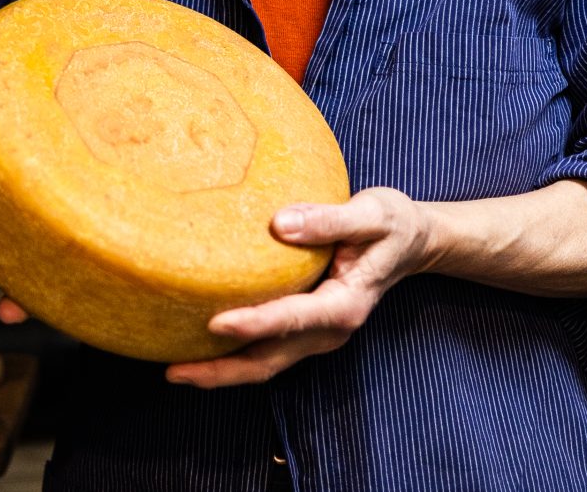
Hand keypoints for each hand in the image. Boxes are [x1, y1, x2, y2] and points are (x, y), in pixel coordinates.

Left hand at [166, 187, 437, 388]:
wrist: (412, 242)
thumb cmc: (392, 224)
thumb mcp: (372, 215)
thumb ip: (328, 220)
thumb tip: (279, 225)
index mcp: (344, 306)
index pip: (292, 319)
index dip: (255, 324)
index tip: (216, 324)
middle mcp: (328, 330)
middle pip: (269, 361)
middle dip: (222, 372)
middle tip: (174, 372)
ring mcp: (316, 334)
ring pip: (264, 362)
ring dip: (221, 371)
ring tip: (174, 370)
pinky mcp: (305, 328)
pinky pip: (265, 349)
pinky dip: (233, 355)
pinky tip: (199, 345)